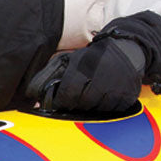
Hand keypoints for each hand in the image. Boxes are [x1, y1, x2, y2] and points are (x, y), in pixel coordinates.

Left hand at [28, 11, 160, 114]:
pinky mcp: (127, 97)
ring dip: (90, 106)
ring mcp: (115, 90)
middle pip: (80, 105)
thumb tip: (32, 99)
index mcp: (83, 69)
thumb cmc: (92, 58)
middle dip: (75, 103)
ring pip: (95, 110)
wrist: (128, 49)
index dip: (61, 100)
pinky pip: (111, 111)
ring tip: (91, 92)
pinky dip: (105, 107)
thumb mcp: (66, 60)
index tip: (61, 99)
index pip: (67, 95)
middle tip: (77, 95)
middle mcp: (100, 80)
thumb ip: (46, 77)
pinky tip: (104, 96)